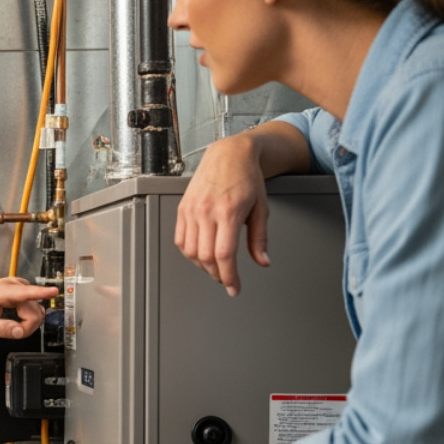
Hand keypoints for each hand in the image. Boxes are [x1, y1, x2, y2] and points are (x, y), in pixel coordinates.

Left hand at [0, 277, 57, 338]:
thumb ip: (1, 329)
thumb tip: (19, 332)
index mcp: (2, 291)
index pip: (26, 293)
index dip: (42, 293)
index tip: (54, 291)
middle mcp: (15, 285)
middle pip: (35, 312)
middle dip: (27, 326)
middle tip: (11, 331)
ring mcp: (21, 287)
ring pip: (37, 311)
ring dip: (27, 322)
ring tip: (10, 323)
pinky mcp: (24, 291)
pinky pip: (35, 308)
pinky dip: (27, 317)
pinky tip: (14, 317)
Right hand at [176, 134, 269, 296]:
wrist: (229, 155)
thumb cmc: (247, 178)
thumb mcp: (261, 208)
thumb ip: (259, 238)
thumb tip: (262, 261)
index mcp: (228, 212)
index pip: (224, 254)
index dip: (229, 276)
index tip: (233, 288)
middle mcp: (206, 211)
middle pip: (205, 256)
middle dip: (217, 274)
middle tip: (227, 279)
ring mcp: (191, 210)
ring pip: (190, 251)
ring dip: (202, 265)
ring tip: (215, 267)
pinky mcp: (182, 209)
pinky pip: (180, 240)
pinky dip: (190, 253)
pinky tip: (201, 253)